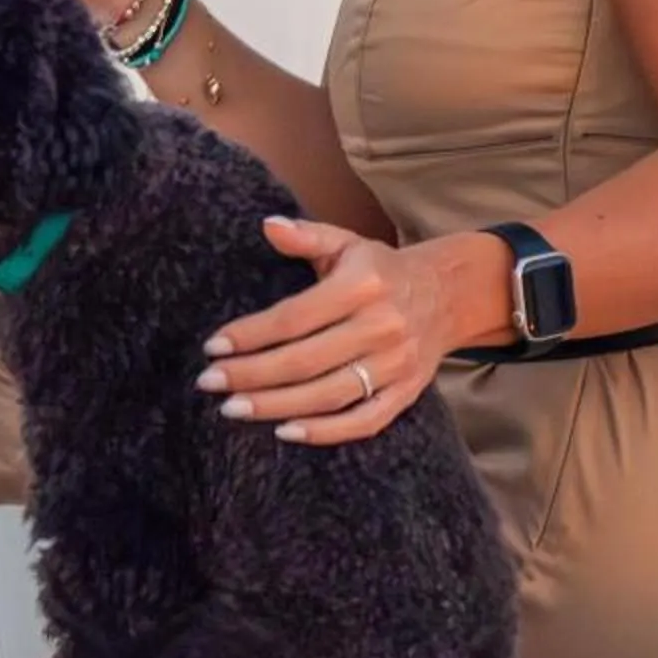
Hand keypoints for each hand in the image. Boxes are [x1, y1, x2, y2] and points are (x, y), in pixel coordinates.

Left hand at [195, 218, 487, 445]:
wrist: (448, 294)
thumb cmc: (380, 269)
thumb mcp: (346, 243)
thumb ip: (306, 235)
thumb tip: (268, 226)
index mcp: (363, 286)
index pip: (294, 317)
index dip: (250, 334)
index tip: (213, 347)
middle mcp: (382, 328)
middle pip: (306, 361)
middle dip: (252, 375)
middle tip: (209, 383)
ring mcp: (397, 365)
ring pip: (329, 395)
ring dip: (277, 406)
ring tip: (233, 408)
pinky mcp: (407, 393)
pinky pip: (365, 421)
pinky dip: (326, 432)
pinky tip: (285, 432)